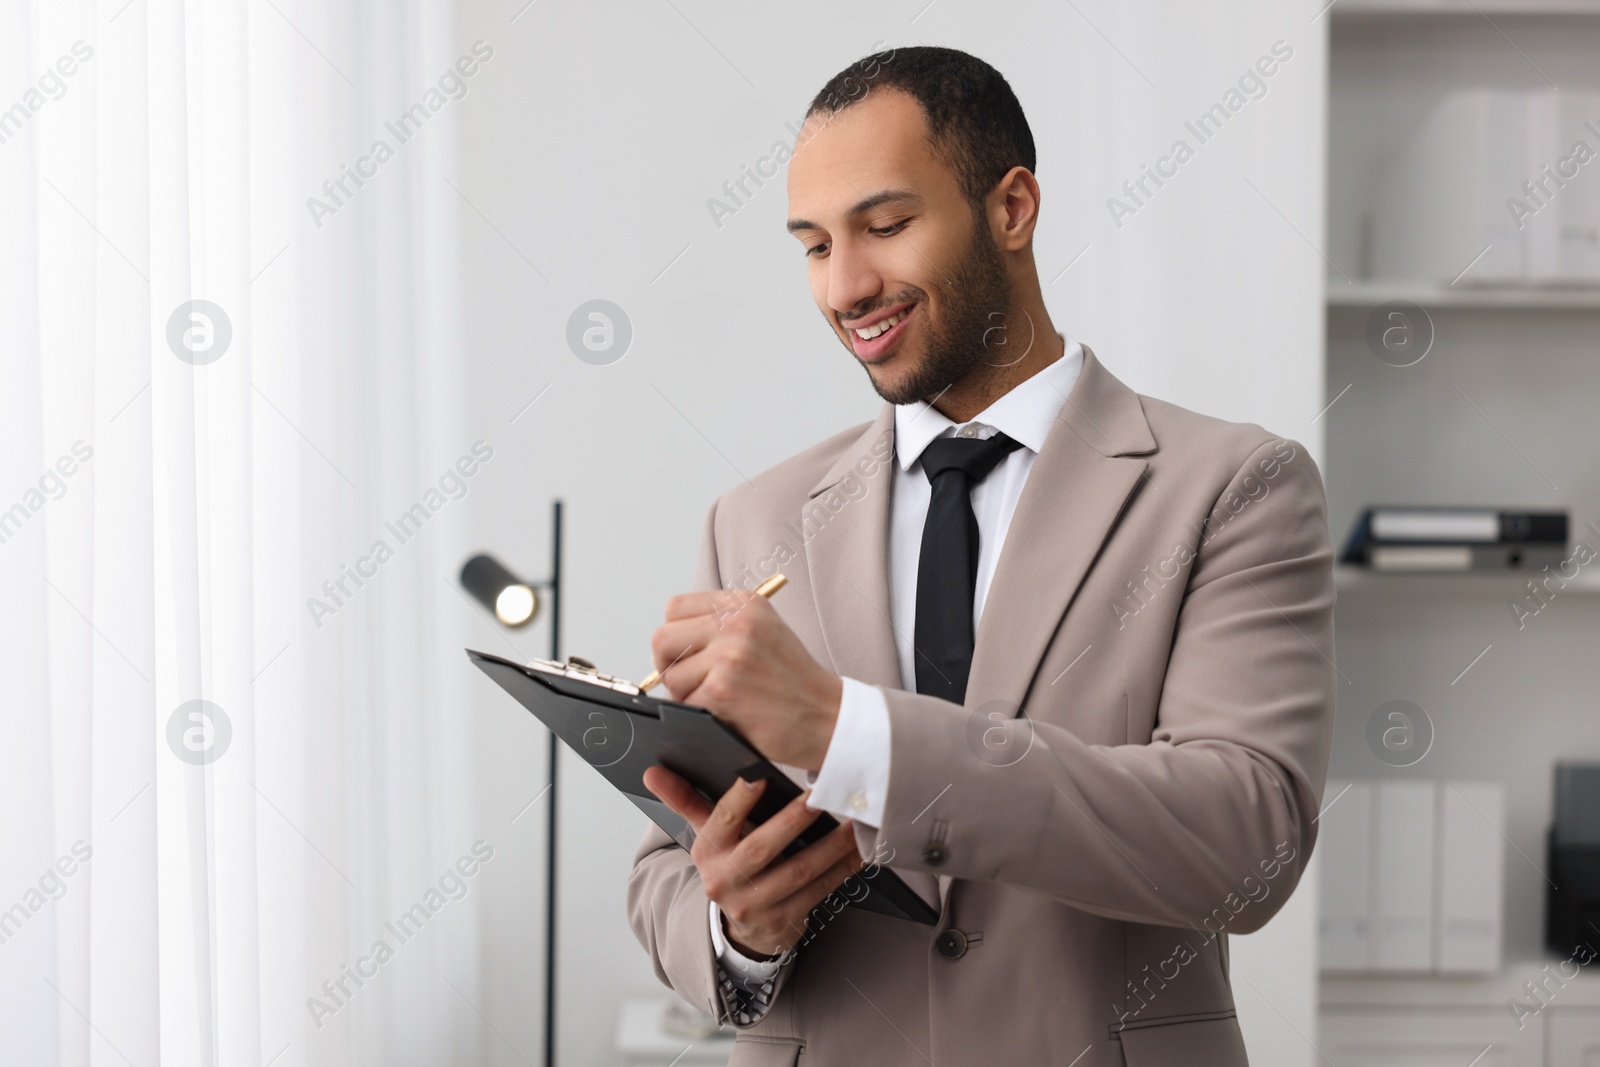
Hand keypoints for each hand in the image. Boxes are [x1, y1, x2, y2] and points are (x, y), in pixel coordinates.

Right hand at [642, 765, 863, 957]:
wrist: (741, 927)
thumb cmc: (729, 865)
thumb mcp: (706, 834)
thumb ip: (685, 799)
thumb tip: (652, 770)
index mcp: (706, 852)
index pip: (720, 821)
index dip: (738, 800)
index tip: (758, 777)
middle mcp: (725, 880)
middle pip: (762, 847)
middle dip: (792, 821)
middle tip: (819, 796)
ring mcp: (755, 904)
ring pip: (798, 871)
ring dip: (830, 846)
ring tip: (852, 821)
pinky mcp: (784, 920)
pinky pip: (818, 891)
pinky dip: (842, 869)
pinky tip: (859, 851)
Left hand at [649, 588, 842, 769]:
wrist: (826, 715)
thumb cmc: (794, 680)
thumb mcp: (764, 630)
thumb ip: (720, 625)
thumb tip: (669, 643)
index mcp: (742, 604)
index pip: (675, 608)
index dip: (675, 636)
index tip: (687, 654)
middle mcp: (734, 622)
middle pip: (662, 639)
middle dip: (669, 665)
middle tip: (692, 682)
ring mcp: (728, 656)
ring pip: (671, 676)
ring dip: (687, 695)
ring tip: (721, 699)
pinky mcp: (722, 690)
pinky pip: (684, 704)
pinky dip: (699, 715)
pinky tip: (728, 713)